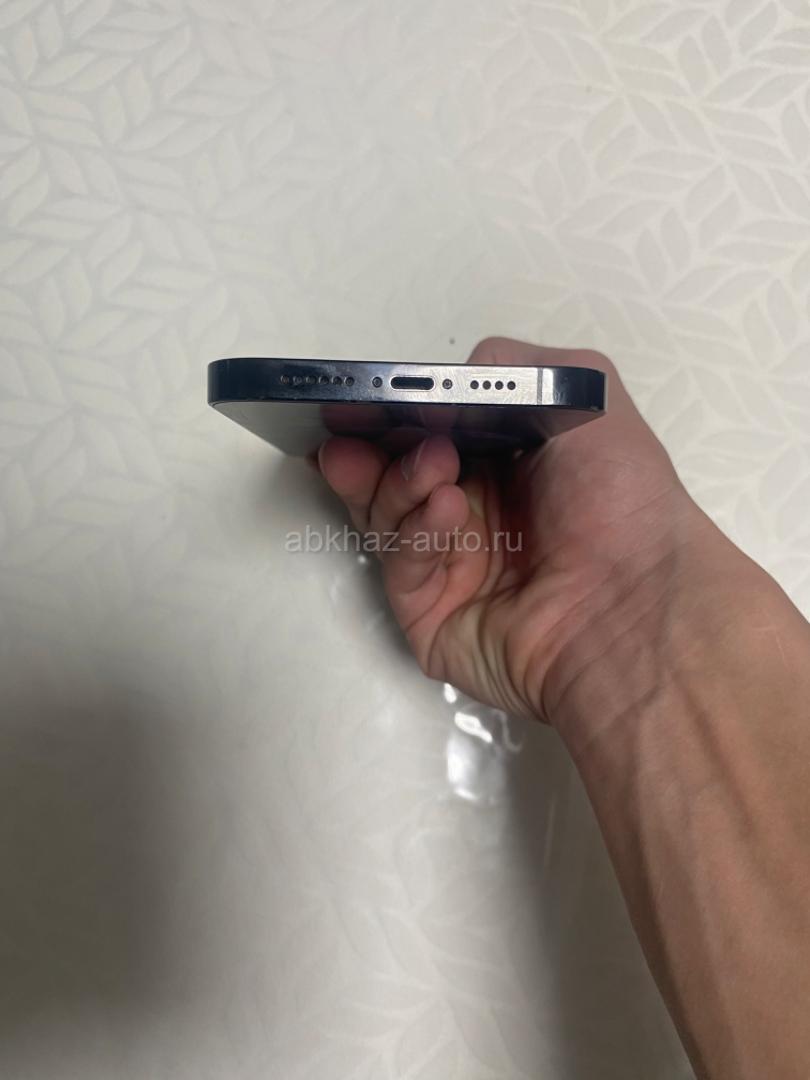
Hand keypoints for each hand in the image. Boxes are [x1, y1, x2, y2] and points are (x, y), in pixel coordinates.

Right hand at [317, 338, 705, 722]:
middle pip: (390, 475)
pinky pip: (401, 565)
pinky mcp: (429, 614)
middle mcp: (474, 512)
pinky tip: (447, 509)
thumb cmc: (620, 498)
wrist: (636, 603)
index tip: (362, 398)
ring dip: (397, 481)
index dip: (393, 416)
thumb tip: (447, 384)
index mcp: (504, 465)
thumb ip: (513, 369)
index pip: (428, 434)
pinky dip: (417, 531)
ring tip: (433, 465)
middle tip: (354, 430)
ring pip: (387, 517)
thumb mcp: (585, 395)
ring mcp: (448, 566)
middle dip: (371, 449)